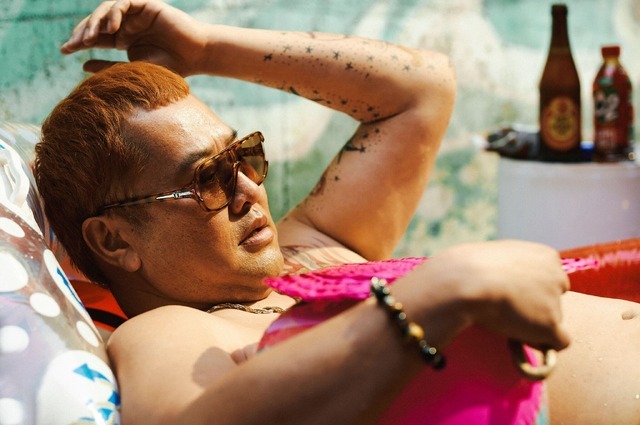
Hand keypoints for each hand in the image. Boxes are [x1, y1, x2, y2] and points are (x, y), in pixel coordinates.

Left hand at [60, 0, 204, 74]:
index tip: (64, 50)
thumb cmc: (171, 67)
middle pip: (97, 22)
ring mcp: (137, 14)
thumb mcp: (134, 69)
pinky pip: (123, 3)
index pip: (96, 37)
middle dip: (82, 32)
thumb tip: (82, 66)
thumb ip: (110, 67)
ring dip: (95, 22)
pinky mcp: (146, 5)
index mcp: (125, 39)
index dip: (79, 41)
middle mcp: (128, 24)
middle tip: (72, 45)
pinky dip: (113, 13)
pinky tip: (110, 28)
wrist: (196, 57)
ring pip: (107, 10)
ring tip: (88, 38)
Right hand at [411, 240, 570, 351]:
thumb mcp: (495, 256)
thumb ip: (510, 266)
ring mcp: (555, 301)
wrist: (465, 282)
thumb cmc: (470, 267)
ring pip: (552, 319)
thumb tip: (501, 279)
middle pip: (556, 297)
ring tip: (504, 320)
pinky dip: (542, 343)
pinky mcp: (550, 326)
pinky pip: (558, 342)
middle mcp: (557, 276)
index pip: (551, 276)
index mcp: (545, 256)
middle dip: (539, 304)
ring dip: (533, 323)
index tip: (516, 293)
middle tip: (511, 309)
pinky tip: (522, 340)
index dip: (532, 287)